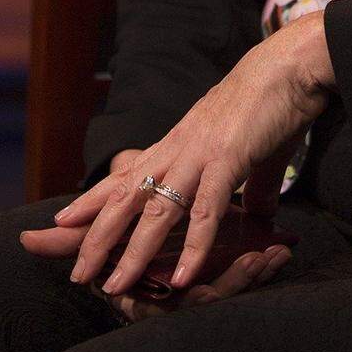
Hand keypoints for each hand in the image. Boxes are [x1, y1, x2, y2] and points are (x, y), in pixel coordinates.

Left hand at [19, 13, 332, 299]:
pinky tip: (184, 278)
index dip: (93, 199)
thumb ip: (251, 187)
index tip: (62, 220)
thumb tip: (261, 216)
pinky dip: (193, 247)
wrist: (288, 65)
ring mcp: (199, 154)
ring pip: (157, 211)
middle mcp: (178, 149)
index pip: (126, 176)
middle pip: (127, 199)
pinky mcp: (227, 159)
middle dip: (98, 238)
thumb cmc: (269, 102)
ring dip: (134, 253)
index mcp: (177, 143)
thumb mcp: (249, 149)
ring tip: (115, 286)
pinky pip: (206, 211)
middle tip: (76, 275)